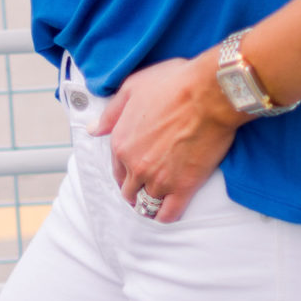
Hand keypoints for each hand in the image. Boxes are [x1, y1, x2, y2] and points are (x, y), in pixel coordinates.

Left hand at [97, 54, 237, 222]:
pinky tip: (167, 214)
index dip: (125, 173)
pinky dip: (165, 216)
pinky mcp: (183, 187)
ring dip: (150, 203)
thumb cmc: (173, 84)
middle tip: (146, 190)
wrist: (208, 93)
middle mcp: (135, 165)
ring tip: (158, 201)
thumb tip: (92, 129)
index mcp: (120, 143)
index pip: (117, 170)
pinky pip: (168, 214)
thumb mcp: (132, 89)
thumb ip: (111, 113)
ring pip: (148, 203)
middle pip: (130, 191)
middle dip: (135, 191)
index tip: (133, 175)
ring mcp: (159, 179)